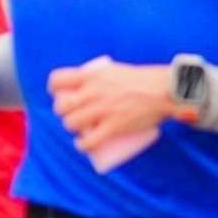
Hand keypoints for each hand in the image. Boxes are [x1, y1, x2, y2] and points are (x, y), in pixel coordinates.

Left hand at [48, 59, 181, 152]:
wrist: (163, 90)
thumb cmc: (141, 79)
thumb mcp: (114, 71)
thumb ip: (101, 77)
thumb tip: (91, 85)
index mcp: (92, 75)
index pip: (58, 79)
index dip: (54, 89)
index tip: (59, 94)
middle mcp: (93, 91)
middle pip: (61, 106)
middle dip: (62, 112)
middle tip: (71, 114)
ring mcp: (102, 110)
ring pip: (71, 123)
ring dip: (71, 128)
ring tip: (78, 129)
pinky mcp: (113, 126)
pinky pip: (89, 141)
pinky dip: (82, 146)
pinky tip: (81, 145)